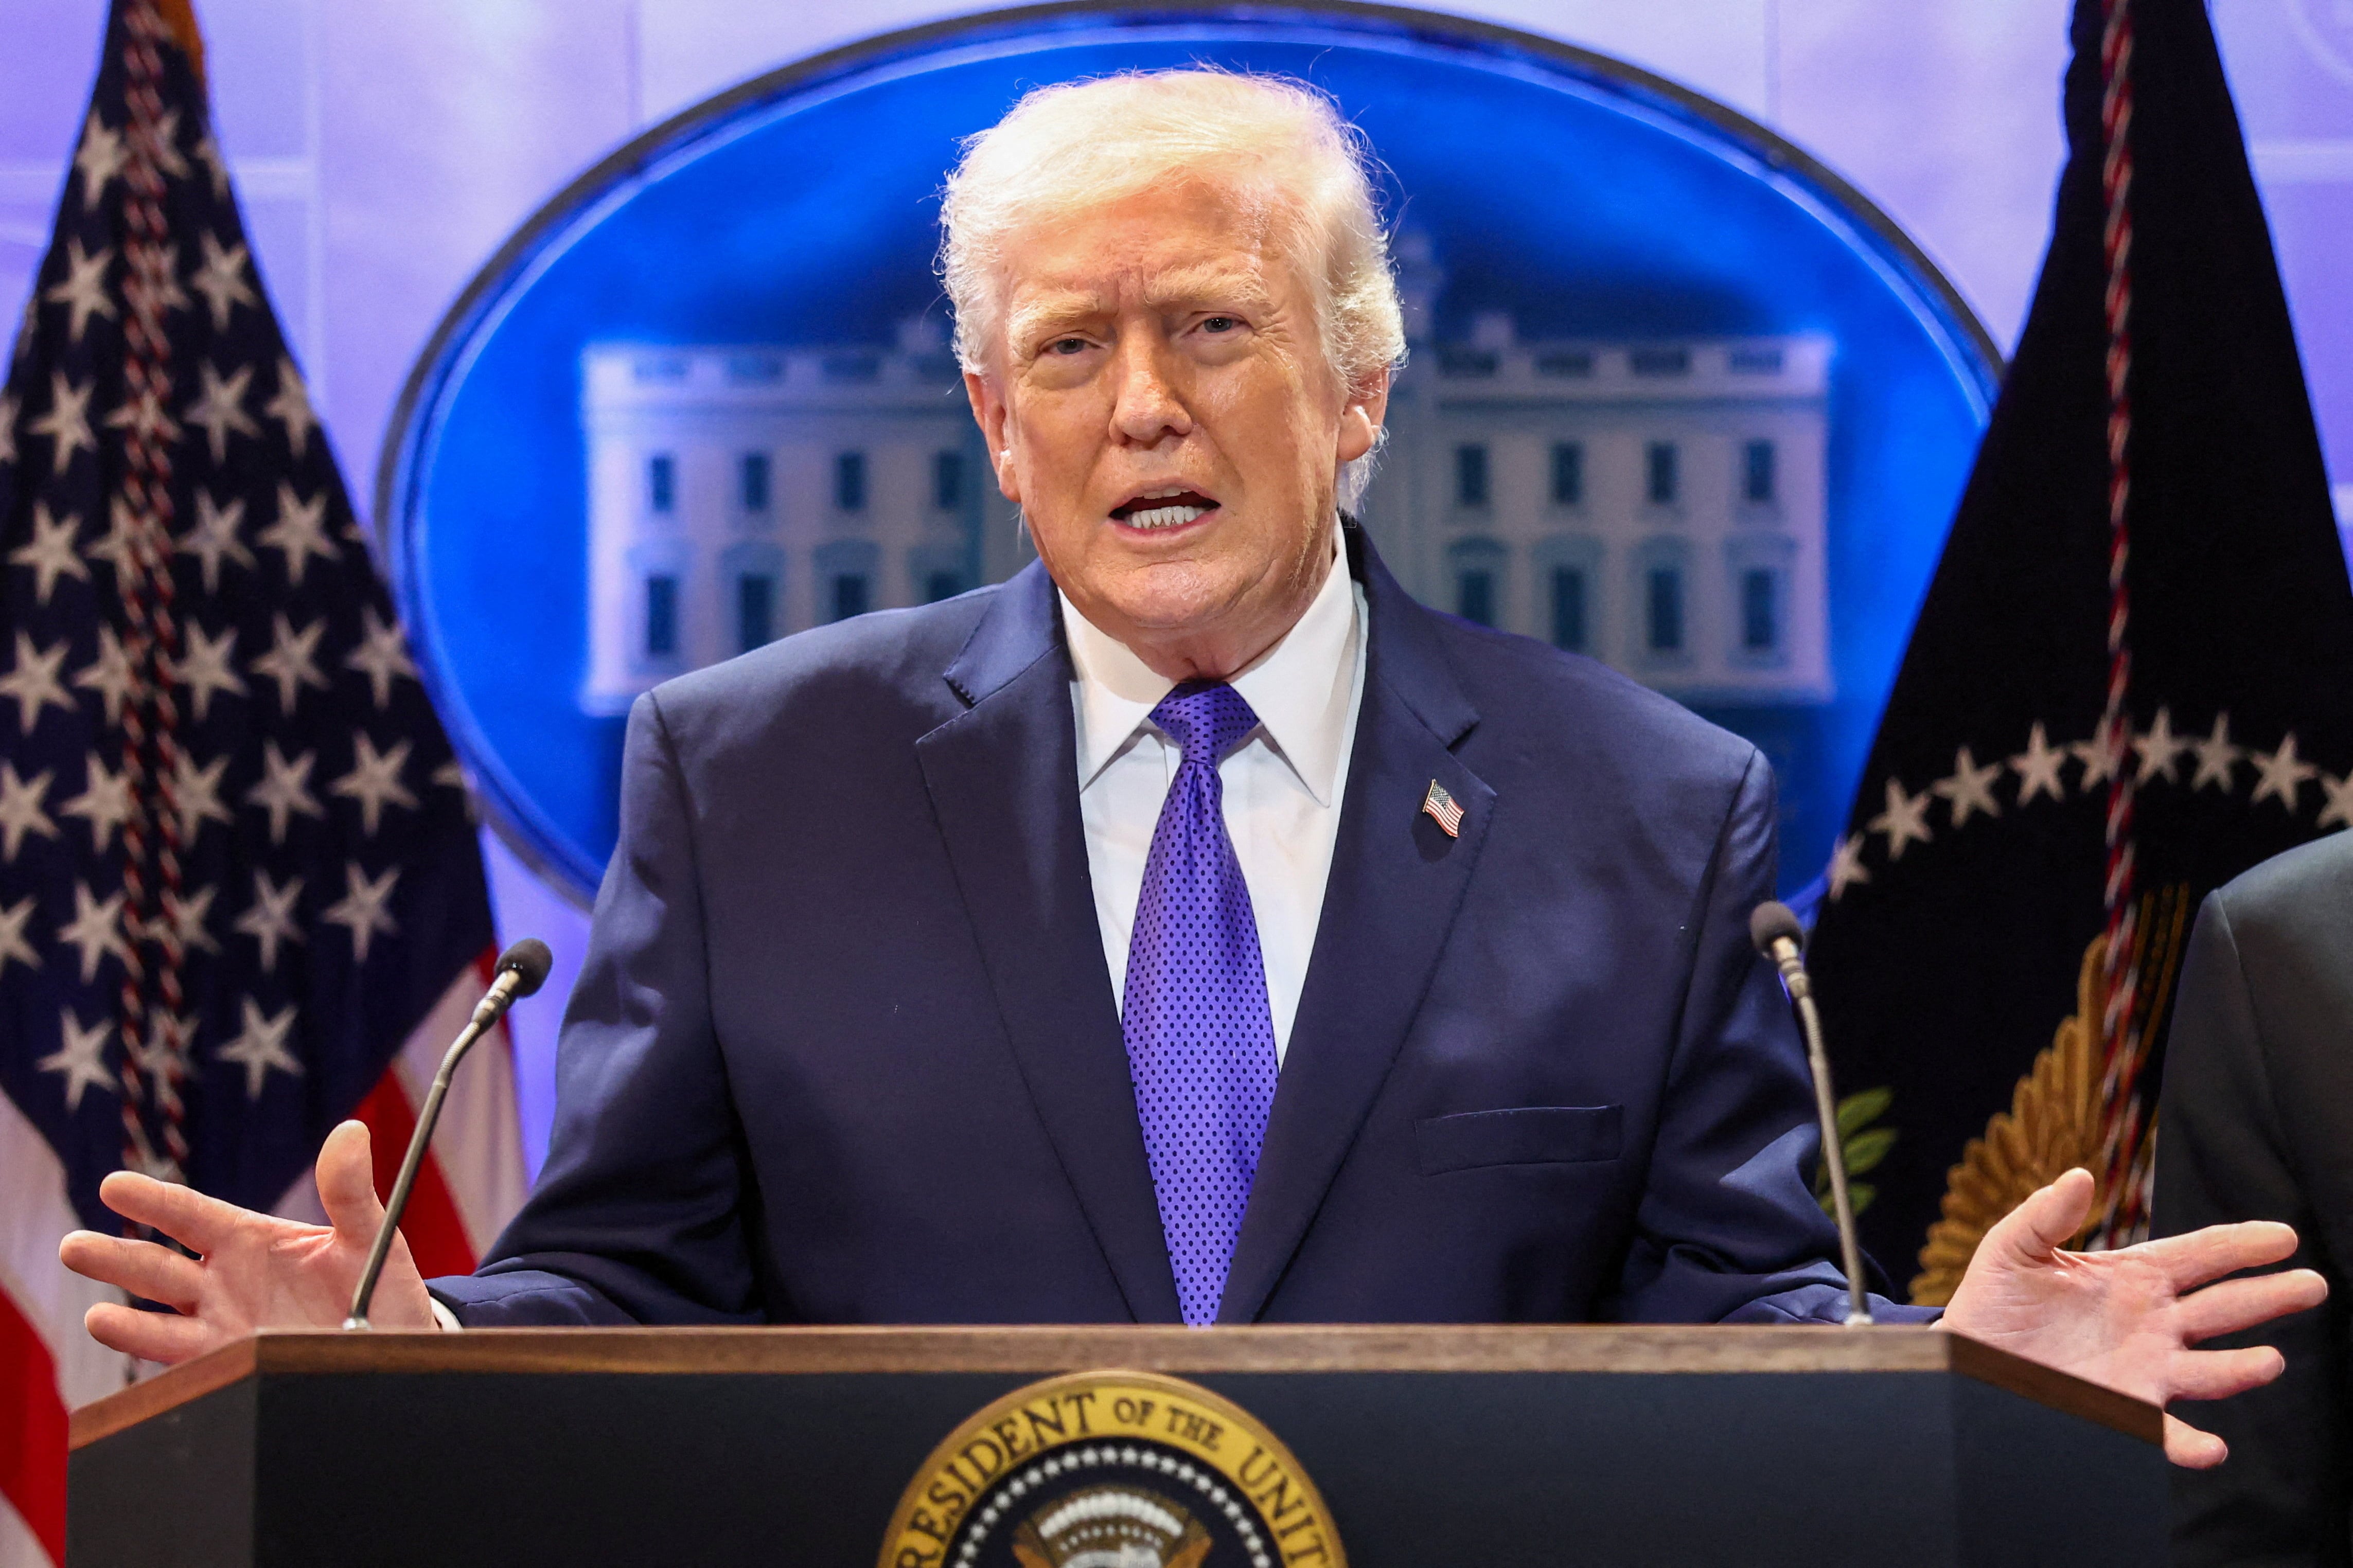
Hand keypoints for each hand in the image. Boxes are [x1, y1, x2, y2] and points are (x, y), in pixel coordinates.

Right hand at [57, 1119, 433, 1362]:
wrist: (396, 1344)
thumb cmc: (376, 1284)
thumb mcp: (371, 1236)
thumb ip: (351, 1191)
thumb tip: (351, 1131)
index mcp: (248, 1240)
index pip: (190, 1215)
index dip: (153, 1200)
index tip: (113, 1185)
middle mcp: (224, 1283)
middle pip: (159, 1269)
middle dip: (116, 1259)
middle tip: (73, 1247)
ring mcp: (223, 1327)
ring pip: (161, 1322)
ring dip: (125, 1323)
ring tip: (95, 1317)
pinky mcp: (235, 1366)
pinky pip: (190, 1365)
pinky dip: (164, 1361)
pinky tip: (146, 1364)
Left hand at [1941, 1167, 2326, 1467]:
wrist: (1969, 1356)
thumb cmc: (1994, 1299)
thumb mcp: (2013, 1248)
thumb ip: (2046, 1214)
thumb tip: (2079, 1175)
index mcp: (2133, 1277)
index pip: (2200, 1256)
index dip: (2241, 1245)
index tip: (2283, 1237)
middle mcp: (2152, 1323)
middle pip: (2222, 1308)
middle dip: (2268, 1296)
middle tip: (2313, 1285)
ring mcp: (2145, 1368)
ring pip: (2209, 1369)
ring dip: (2241, 1368)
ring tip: (2270, 1361)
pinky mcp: (2124, 1411)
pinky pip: (2165, 1431)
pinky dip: (2191, 1443)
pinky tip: (2213, 1448)